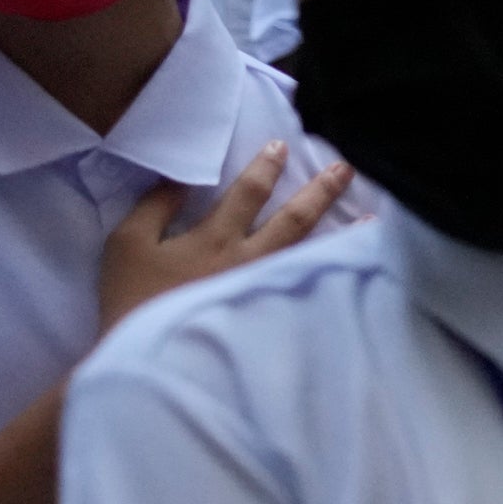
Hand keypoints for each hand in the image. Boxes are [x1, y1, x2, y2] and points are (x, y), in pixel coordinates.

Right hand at [97, 143, 355, 329]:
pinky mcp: (275, 318)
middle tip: (346, 168)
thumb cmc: (131, 298)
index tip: (282, 146)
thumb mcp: (128, 243)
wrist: (148, 357)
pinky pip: (312, 291)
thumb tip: (181, 176)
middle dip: (319, 191)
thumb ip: (155, 206)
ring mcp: (266, 292)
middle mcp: (249, 262)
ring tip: (374, 219)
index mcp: (214, 239)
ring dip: (344, 234)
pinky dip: (338, 278)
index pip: (248, 194)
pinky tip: (360, 271)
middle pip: (294, 220)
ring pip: (313, 255)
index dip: (265, 168)